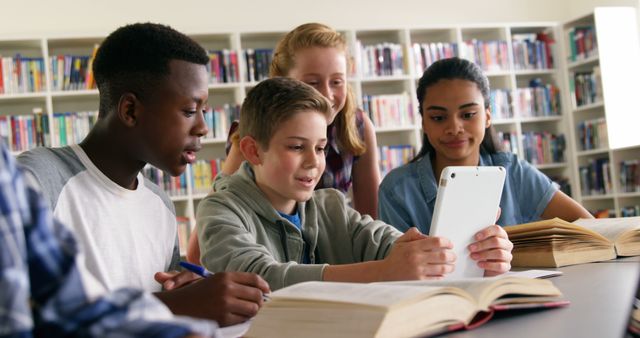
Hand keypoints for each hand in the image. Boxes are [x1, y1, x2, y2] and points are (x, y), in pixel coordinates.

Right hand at [155, 271, 270, 326]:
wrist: (178, 306)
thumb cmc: (198, 293)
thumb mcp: (215, 280)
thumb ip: (235, 282)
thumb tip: (260, 289)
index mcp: (225, 276)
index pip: (254, 279)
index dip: (263, 285)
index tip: (267, 290)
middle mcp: (226, 288)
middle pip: (257, 294)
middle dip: (259, 300)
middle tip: (256, 304)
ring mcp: (225, 303)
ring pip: (253, 308)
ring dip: (252, 311)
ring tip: (247, 311)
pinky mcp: (223, 318)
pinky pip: (243, 319)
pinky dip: (243, 319)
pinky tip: (237, 317)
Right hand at [380, 228, 455, 279]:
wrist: (386, 273)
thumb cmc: (396, 256)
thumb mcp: (401, 241)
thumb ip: (412, 234)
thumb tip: (427, 235)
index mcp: (414, 247)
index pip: (436, 241)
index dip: (446, 242)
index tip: (449, 244)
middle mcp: (417, 258)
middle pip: (442, 255)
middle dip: (451, 255)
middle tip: (453, 256)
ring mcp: (419, 271)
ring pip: (442, 268)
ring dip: (450, 267)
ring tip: (451, 266)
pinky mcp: (419, 281)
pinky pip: (436, 278)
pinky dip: (442, 275)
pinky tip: (443, 273)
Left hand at [468, 224, 512, 276]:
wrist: (481, 268)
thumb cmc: (480, 250)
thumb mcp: (478, 242)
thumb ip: (477, 236)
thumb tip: (468, 232)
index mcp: (501, 235)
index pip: (497, 229)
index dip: (486, 232)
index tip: (476, 237)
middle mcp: (506, 244)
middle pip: (497, 241)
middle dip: (482, 245)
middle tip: (470, 248)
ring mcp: (508, 256)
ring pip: (499, 253)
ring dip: (484, 255)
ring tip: (473, 256)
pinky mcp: (506, 267)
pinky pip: (500, 266)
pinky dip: (488, 265)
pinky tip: (479, 264)